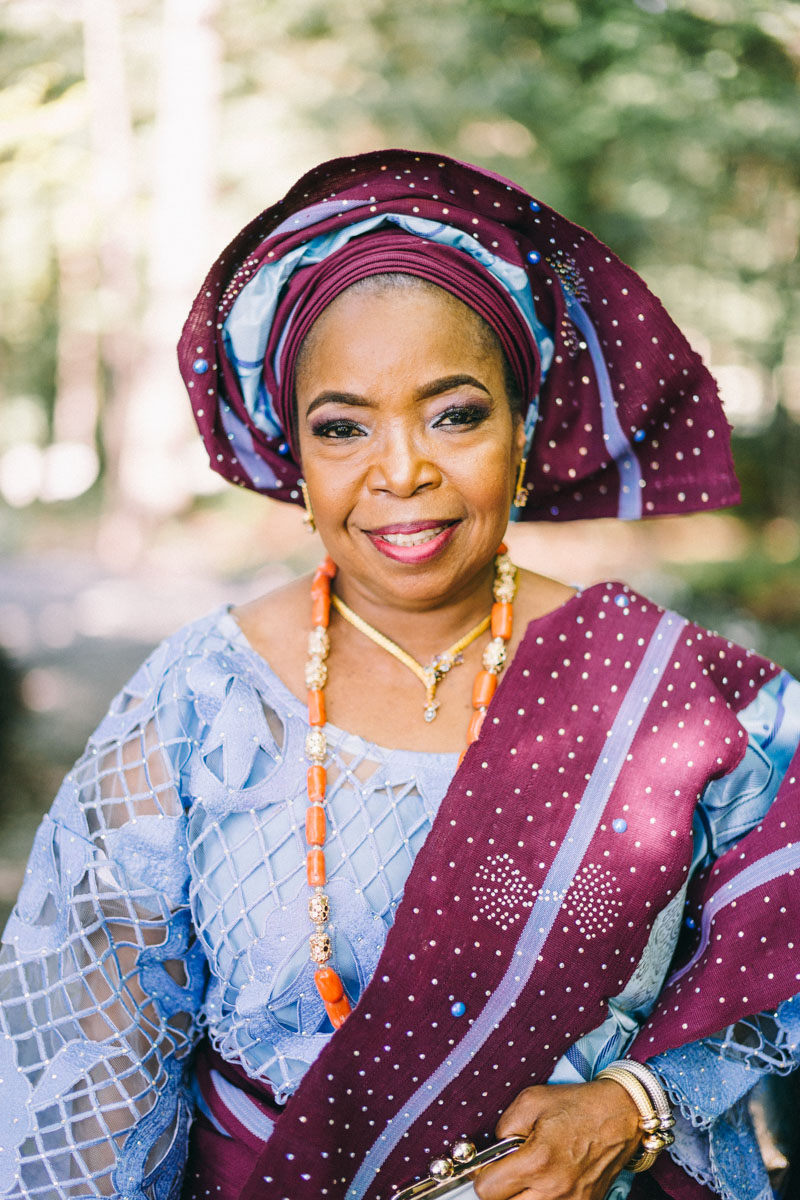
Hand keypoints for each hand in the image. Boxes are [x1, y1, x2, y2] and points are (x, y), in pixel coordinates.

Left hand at [473, 1079, 641, 1199]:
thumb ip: (503, 1127)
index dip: (483, 1175)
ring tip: (528, 1177)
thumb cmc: (576, 1105)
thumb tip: (492, 1151)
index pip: (487, 1190)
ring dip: (521, 1197)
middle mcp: (554, 1190)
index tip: (490, 1165)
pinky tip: (546, 1183)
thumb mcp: (531, 1100)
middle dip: (501, 1190)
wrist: (621, 1115)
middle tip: (509, 1171)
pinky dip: (542, 1199)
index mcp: (537, 1161)